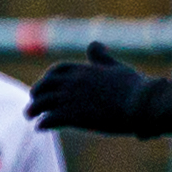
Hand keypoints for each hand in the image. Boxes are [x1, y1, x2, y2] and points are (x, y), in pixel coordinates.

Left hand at [28, 43, 158, 136]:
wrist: (141, 104)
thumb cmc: (134, 87)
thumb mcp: (116, 67)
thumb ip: (102, 57)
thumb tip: (93, 43)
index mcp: (84, 70)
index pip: (58, 70)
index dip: (48, 78)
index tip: (45, 85)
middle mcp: (73, 82)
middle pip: (45, 85)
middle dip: (36, 93)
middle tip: (32, 102)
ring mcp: (72, 99)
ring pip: (42, 103)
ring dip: (33, 109)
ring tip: (29, 117)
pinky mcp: (74, 116)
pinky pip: (50, 119)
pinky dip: (43, 123)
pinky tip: (40, 128)